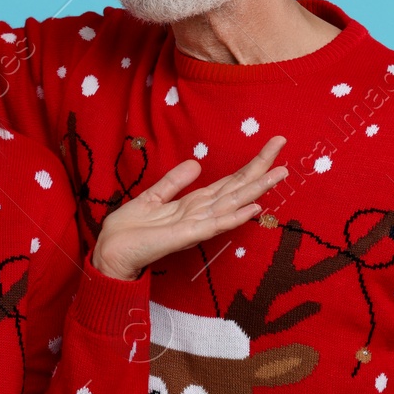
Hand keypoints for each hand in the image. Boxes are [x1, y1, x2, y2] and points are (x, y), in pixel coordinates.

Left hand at [91, 137, 288, 281]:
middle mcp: (201, 213)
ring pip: (233, 203)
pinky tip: (254, 208)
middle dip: (260, 166)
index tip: (271, 144)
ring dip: (257, 188)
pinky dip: (234, 216)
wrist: (111, 251)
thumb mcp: (152, 197)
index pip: (229, 181)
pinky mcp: (185, 236)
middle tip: (282, 142)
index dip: (250, 164)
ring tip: (280, 171)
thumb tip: (197, 164)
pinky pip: (214, 225)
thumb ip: (174, 182)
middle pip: (237, 187)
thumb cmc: (130, 230)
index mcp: (194, 203)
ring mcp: (196, 225)